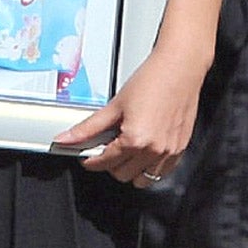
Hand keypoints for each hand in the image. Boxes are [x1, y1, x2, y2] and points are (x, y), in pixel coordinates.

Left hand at [52, 39, 205, 185]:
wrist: (179, 68)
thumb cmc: (152, 80)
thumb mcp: (114, 105)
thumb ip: (88, 127)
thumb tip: (67, 138)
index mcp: (135, 140)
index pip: (104, 163)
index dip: (91, 160)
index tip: (87, 155)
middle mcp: (153, 150)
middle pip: (121, 174)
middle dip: (110, 163)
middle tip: (107, 145)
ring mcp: (169, 152)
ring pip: (141, 179)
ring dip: (130, 168)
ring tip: (126, 148)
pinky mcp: (180, 150)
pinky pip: (161, 173)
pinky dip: (149, 167)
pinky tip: (143, 150)